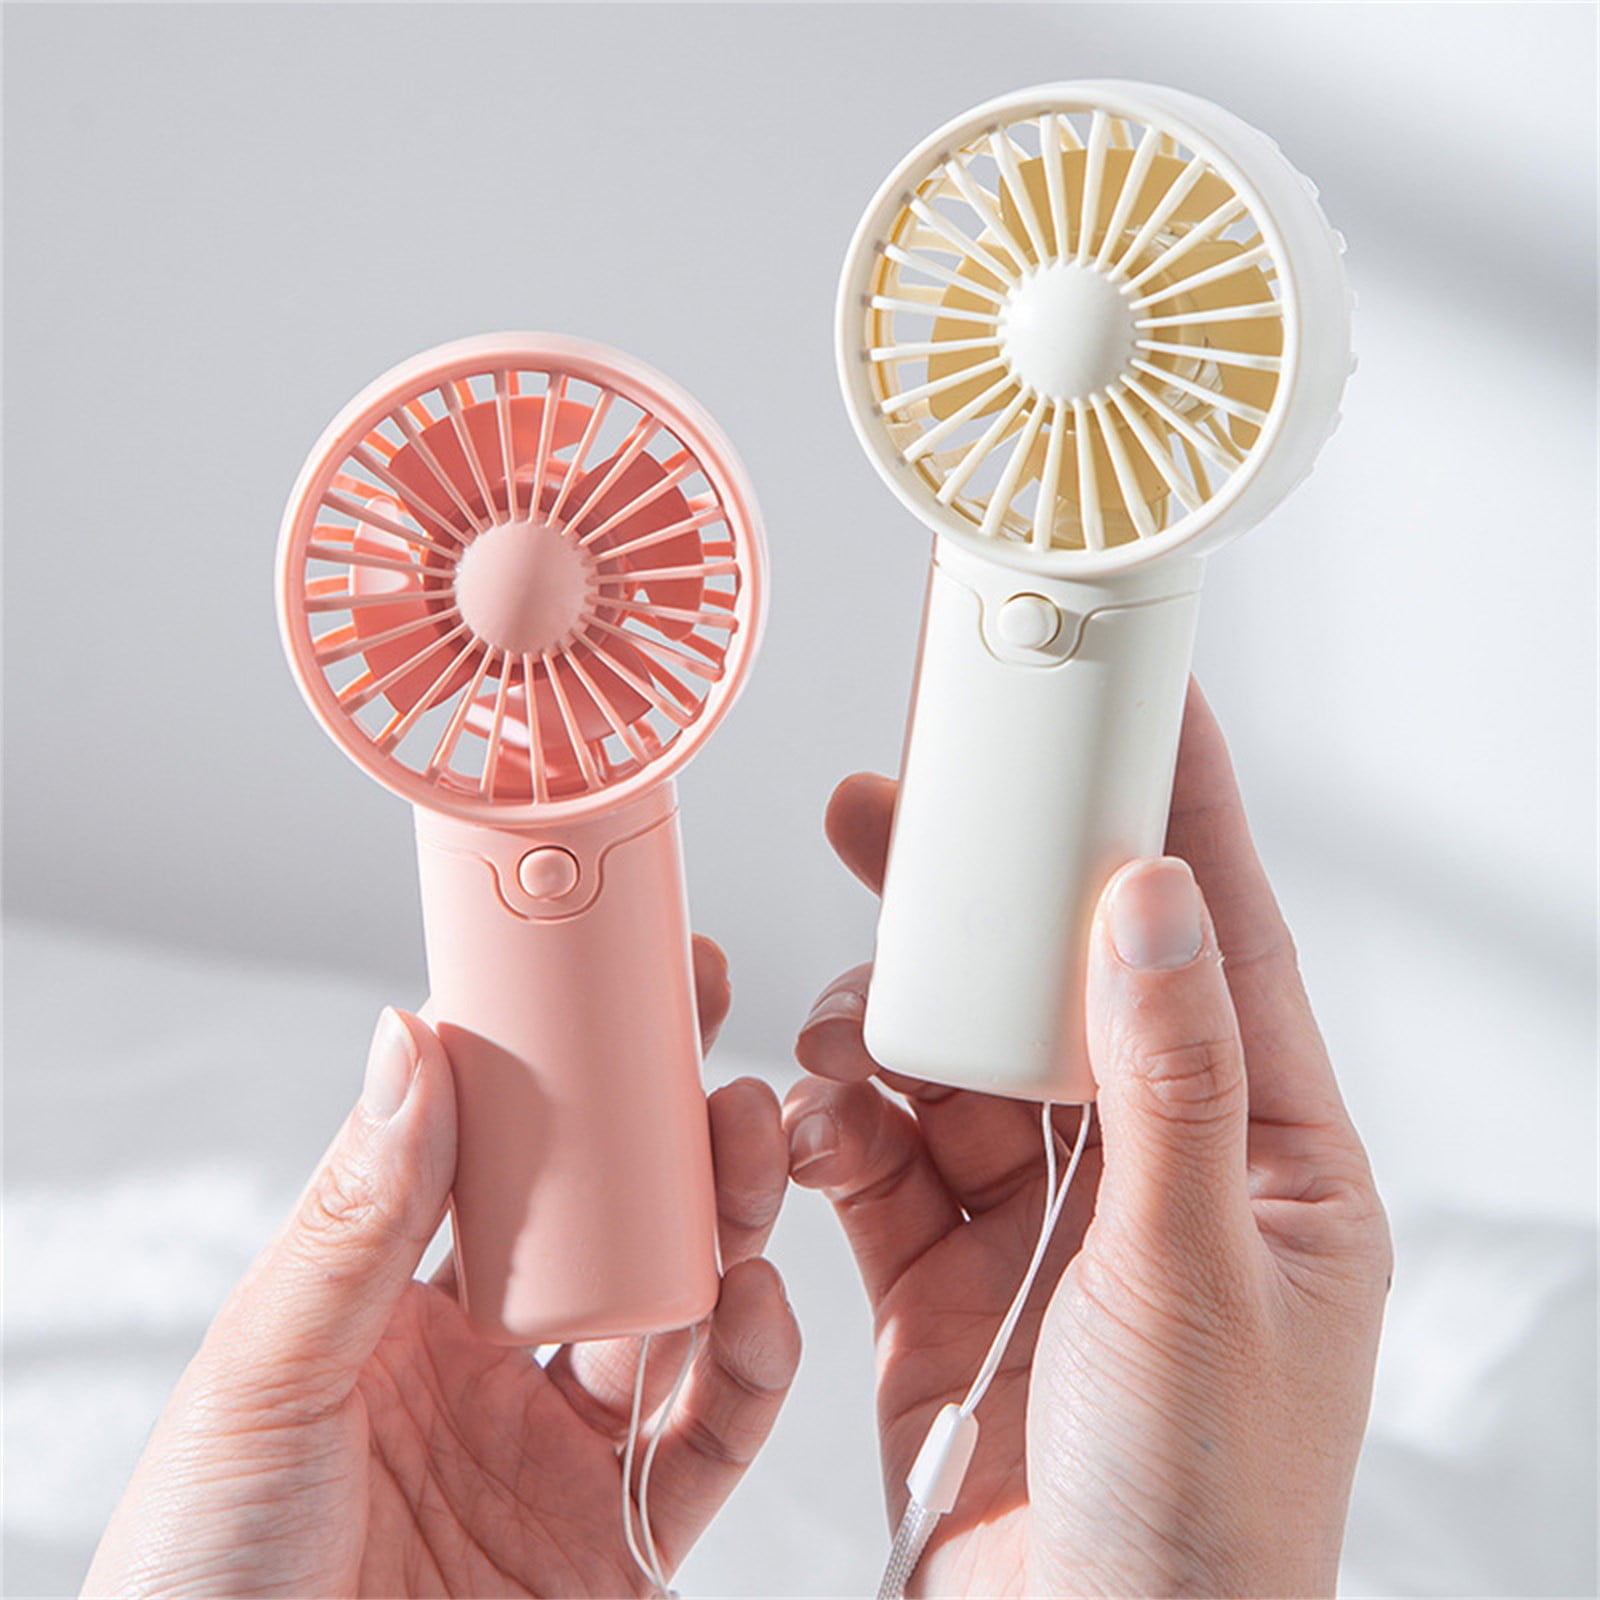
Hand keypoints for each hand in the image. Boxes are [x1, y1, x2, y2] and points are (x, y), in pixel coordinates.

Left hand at [85, 938, 798, 1598]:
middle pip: (610, 1216)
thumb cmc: (203, 1579)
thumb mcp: (265, 1381)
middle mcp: (493, 1361)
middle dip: (666, 1121)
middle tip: (703, 1031)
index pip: (497, 1156)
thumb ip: (355, 1220)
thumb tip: (410, 1042)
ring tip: (748, 1136)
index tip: (606, 976)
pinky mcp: (626, 1536)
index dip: (557, 1063)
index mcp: (396, 1305)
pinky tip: (758, 1300)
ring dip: (727, 1214)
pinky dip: (756, 1366)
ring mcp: (563, 1444)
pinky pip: (715, 1438)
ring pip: (681, 1302)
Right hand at [784, 684, 1390, 1597]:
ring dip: (885, 1025)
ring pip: (951, 1058)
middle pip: (1055, 981)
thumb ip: (1165, 1084)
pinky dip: (839, 1125)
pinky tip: (816, 1128)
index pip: (1222, 940)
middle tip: (887, 812)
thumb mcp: (1189, 1282)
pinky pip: (881, 1150)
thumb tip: (1156, 900)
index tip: (1138, 700)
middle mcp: (1151, 1165)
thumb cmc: (1190, 1513)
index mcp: (1262, 1154)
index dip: (1180, 811)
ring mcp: (1041, 1213)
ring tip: (841, 1025)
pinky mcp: (942, 1266)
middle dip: (977, 902)